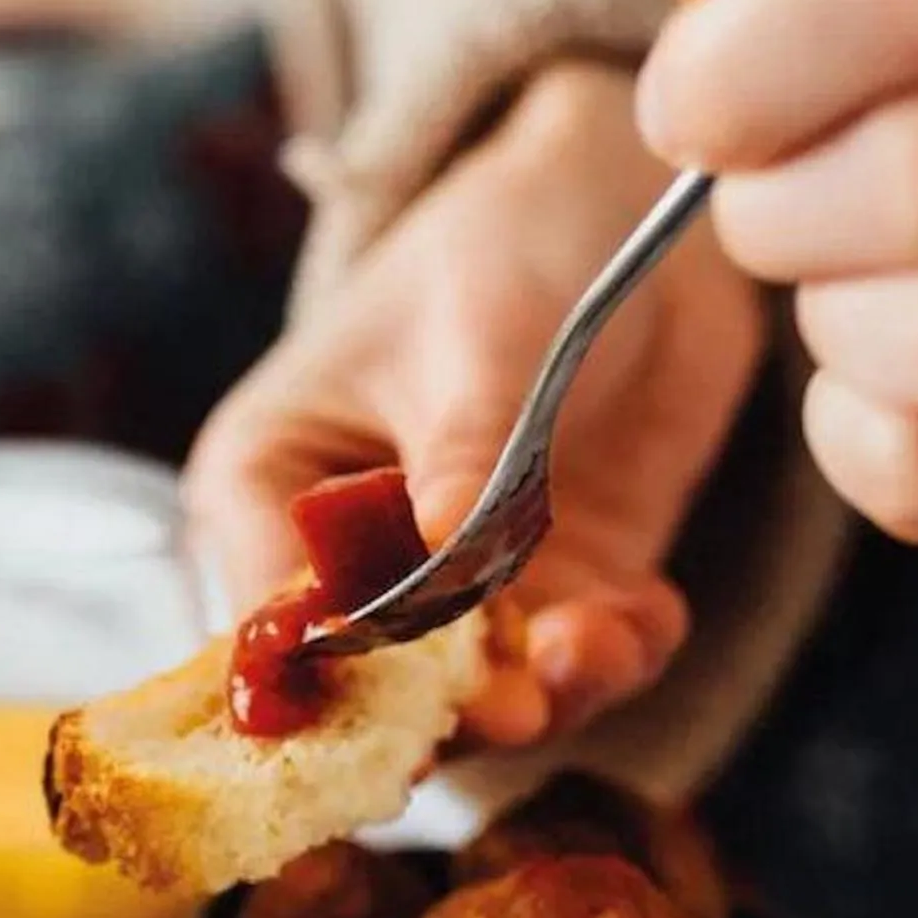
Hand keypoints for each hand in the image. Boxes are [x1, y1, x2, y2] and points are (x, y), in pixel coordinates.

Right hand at [187, 63, 764, 745]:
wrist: (619, 210)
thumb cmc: (500, 242)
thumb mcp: (475, 339)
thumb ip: (462, 460)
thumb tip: (439, 564)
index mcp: (267, 487)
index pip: (272, 614)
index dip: (332, 676)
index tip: (407, 702)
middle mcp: (344, 558)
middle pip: (370, 684)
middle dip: (451, 707)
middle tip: (522, 702)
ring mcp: (453, 584)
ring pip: (482, 694)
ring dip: (548, 693)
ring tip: (604, 642)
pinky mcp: (551, 588)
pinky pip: (576, 664)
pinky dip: (618, 657)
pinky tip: (650, 612)